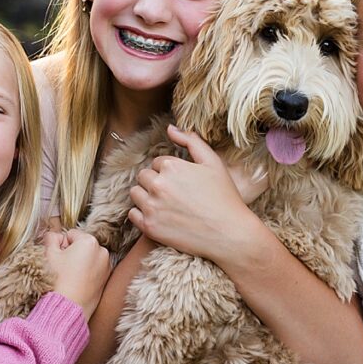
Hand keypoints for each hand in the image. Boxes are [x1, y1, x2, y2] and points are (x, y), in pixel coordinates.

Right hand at [44, 229, 110, 319]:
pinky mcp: (106, 279)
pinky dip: (86, 273)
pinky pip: (94, 269)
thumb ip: (51, 238)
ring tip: (70, 277)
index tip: (58, 258)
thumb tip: (55, 236)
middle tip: (63, 269)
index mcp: (90, 242)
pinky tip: (77, 283)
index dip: (61, 245)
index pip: (71, 234)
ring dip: (80, 263)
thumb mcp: (49, 254)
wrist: (67, 308)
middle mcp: (102, 251)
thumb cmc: (58, 281)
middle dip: (72, 253)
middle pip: (82, 245)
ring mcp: (107, 266)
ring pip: (88, 257)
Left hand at [127, 125, 267, 262]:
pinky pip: (132, 215)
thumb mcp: (213, 162)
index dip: (169, 171)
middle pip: (143, 176)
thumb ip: (191, 141)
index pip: (157, 162)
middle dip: (155, 182)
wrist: (229, 234)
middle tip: (174, 194)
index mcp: (171, 166)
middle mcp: (158, 185)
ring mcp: (152, 207)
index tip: (182, 183)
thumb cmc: (225, 197)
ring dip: (146, 196)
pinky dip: (141, 214)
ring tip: (165, 204)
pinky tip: (159, 216)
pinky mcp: (149, 227)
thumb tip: (170, 128)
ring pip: (135, 193)